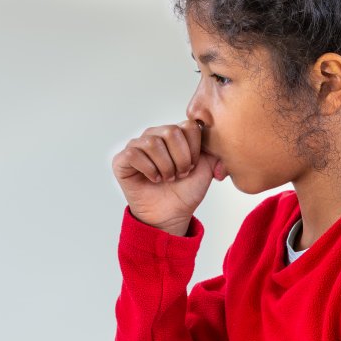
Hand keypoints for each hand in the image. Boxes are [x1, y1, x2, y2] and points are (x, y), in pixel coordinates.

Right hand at [111, 120, 221, 234]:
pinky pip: (134, 154)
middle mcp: (154, 135)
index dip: (194, 149)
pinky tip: (154, 179)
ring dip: (165, 166)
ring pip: (152, 143)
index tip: (193, 166)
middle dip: (181, 158)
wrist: (171, 214)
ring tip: (167, 178)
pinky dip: (148, 169)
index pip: (188, 125)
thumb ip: (213, 149)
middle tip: (180, 174)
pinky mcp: (121, 159)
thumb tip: (219, 140)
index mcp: (174, 134)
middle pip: (170, 132)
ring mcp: (136, 145)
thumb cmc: (186, 191)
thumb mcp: (206, 168)